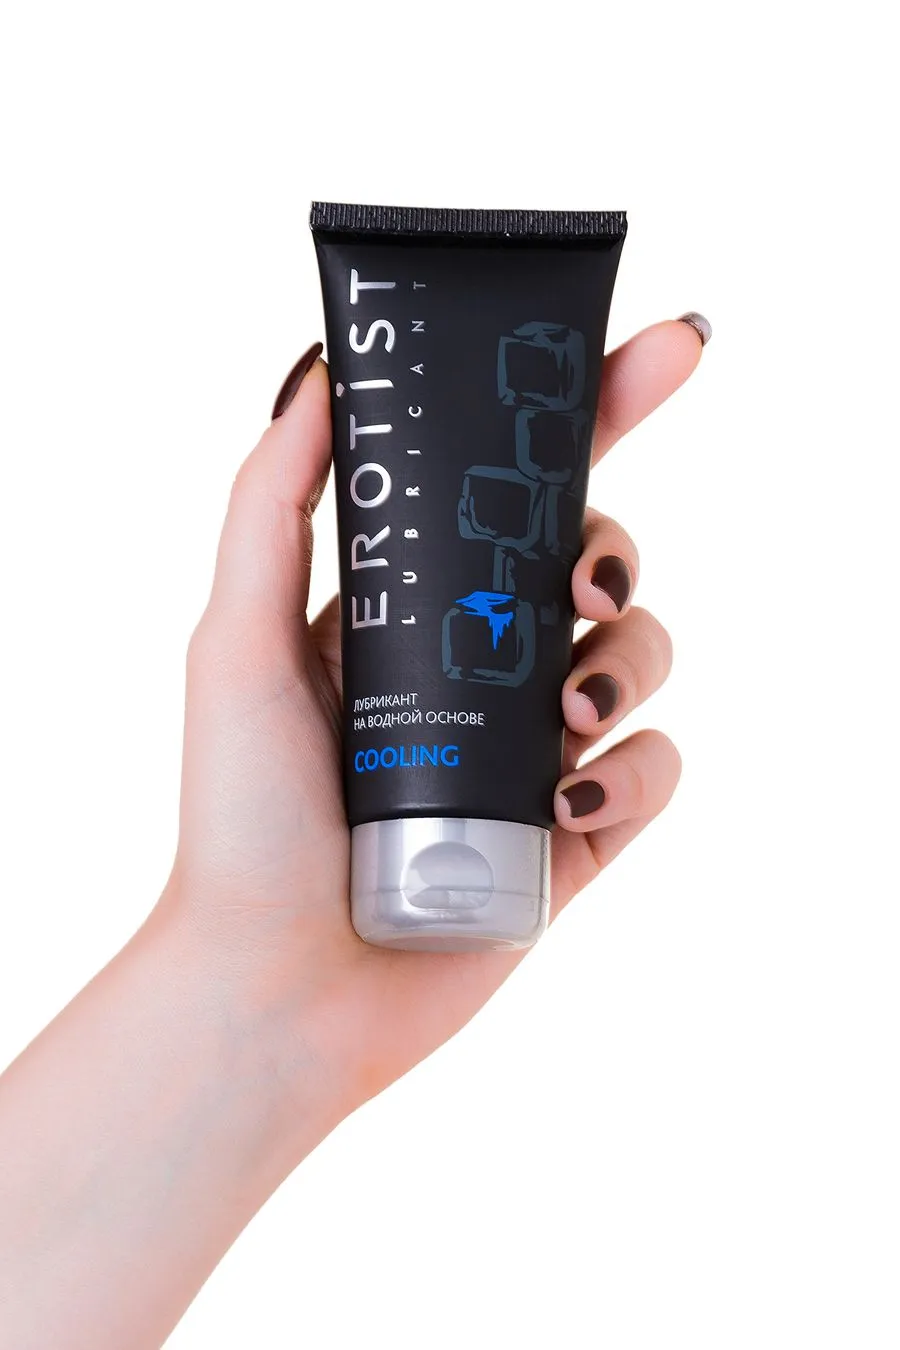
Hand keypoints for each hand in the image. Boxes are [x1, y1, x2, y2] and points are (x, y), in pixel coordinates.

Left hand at [166, 317, 704, 1116]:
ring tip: (567, 716)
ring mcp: (537, 744)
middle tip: (584, 582)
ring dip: (630, 663)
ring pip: (643, 654)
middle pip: (597, 557)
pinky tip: (573, 804)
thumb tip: (316, 373)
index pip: (514, 487)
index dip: (596, 411)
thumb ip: (272, 504)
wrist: (279, 988)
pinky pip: (657, 768)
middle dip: (615, 550)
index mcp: (414, 604)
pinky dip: (635, 774)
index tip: (667, 347)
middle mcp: (482, 661)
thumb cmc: (243, 820)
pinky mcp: (579, 829)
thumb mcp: (235, 641)